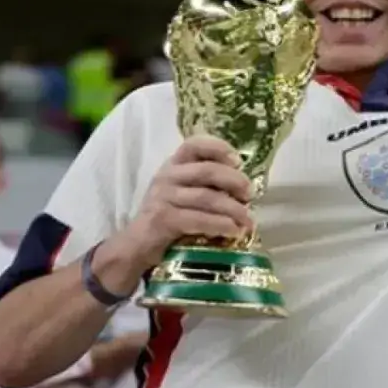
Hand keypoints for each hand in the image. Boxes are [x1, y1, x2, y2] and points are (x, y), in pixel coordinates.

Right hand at [119, 135, 252, 269]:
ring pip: (207, 198)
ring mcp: (163, 197)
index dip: (218, 148)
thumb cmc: (168, 215)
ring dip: (233, 209)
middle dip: (234, 182)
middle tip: (250, 195)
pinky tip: (233, 231)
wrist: (138, 244)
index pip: (194, 144)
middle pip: (207, 171)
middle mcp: (167, 176)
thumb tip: (244, 188)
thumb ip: (205, 184)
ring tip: (248, 221)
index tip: (238, 161)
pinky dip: (220, 225)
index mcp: (174, 164)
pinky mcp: (163, 219)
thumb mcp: (183, 192)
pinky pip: (198, 219)